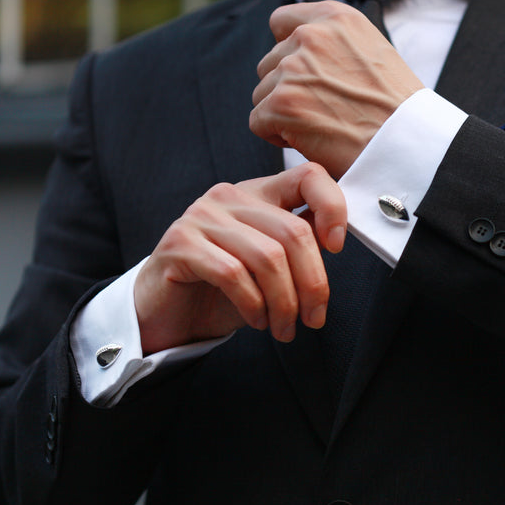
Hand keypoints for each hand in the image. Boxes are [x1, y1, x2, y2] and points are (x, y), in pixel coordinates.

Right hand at [134, 162, 345, 352]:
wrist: (166, 314)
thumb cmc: (223, 291)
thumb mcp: (272, 265)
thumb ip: (300, 244)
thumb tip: (337, 237)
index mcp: (258, 193)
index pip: (308, 176)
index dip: (333, 207)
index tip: (338, 248)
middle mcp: (230, 196)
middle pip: (294, 232)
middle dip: (312, 284)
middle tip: (313, 319)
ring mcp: (202, 216)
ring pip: (268, 257)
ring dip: (284, 303)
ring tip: (283, 328)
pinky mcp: (180, 244)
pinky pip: (233, 274)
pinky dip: (253, 305)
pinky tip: (256, 320)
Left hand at [250, 1, 424, 178]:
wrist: (406, 143)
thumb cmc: (396, 110)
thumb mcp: (372, 52)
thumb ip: (333, 44)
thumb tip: (294, 51)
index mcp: (335, 18)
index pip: (282, 21)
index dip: (288, 52)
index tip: (305, 75)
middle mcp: (311, 36)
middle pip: (269, 63)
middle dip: (287, 89)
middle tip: (323, 111)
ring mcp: (293, 69)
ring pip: (262, 93)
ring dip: (282, 114)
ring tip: (321, 127)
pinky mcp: (281, 104)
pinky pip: (257, 122)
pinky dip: (277, 137)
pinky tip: (310, 141)